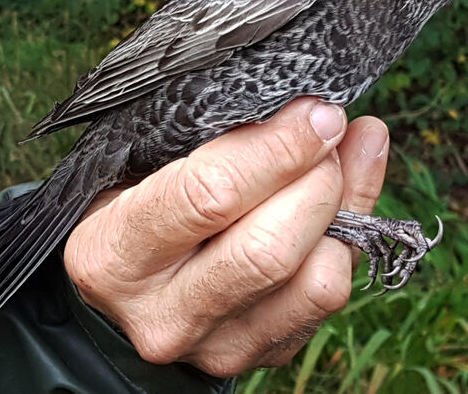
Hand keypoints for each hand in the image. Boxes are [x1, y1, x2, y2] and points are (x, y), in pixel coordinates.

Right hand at [64, 97, 389, 376]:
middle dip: (317, 177)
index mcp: (115, 255)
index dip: (277, 149)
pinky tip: (346, 193)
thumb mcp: (145, 165)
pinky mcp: (266, 355)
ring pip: (317, 282)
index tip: (315, 111)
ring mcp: (220, 346)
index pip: (209, 198)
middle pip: (270, 249)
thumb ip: (215, 142)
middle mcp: (166, 315)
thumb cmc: (134, 208)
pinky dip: (352, 235)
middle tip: (329, 128)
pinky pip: (331, 294)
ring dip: (345, 205)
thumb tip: (310, 114)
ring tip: (340, 157)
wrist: (128, 293)